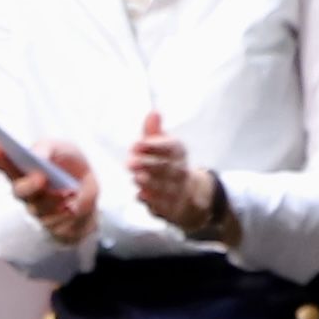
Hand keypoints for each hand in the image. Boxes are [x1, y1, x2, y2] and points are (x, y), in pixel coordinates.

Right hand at [1, 138, 98, 246]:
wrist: (89, 184)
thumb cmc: (68, 162)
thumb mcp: (61, 148)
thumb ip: (46, 149)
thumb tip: (37, 156)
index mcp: (20, 166)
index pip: (1, 162)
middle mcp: (23, 188)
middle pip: (18, 190)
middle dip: (29, 185)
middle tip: (40, 178)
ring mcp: (35, 206)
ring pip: (38, 208)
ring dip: (54, 200)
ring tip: (71, 192)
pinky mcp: (50, 221)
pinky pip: (53, 222)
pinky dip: (64, 214)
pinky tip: (72, 208)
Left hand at [126, 115, 226, 240]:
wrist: (188, 194)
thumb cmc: (166, 164)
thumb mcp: (161, 146)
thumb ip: (153, 131)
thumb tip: (154, 111)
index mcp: (179, 153)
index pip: (172, 147)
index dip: (155, 146)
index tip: (138, 144)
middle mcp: (181, 171)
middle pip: (168, 168)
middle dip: (149, 165)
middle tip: (131, 162)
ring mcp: (178, 191)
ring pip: (166, 187)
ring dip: (150, 182)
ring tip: (136, 178)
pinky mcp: (172, 207)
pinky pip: (163, 205)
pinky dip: (152, 200)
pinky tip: (141, 195)